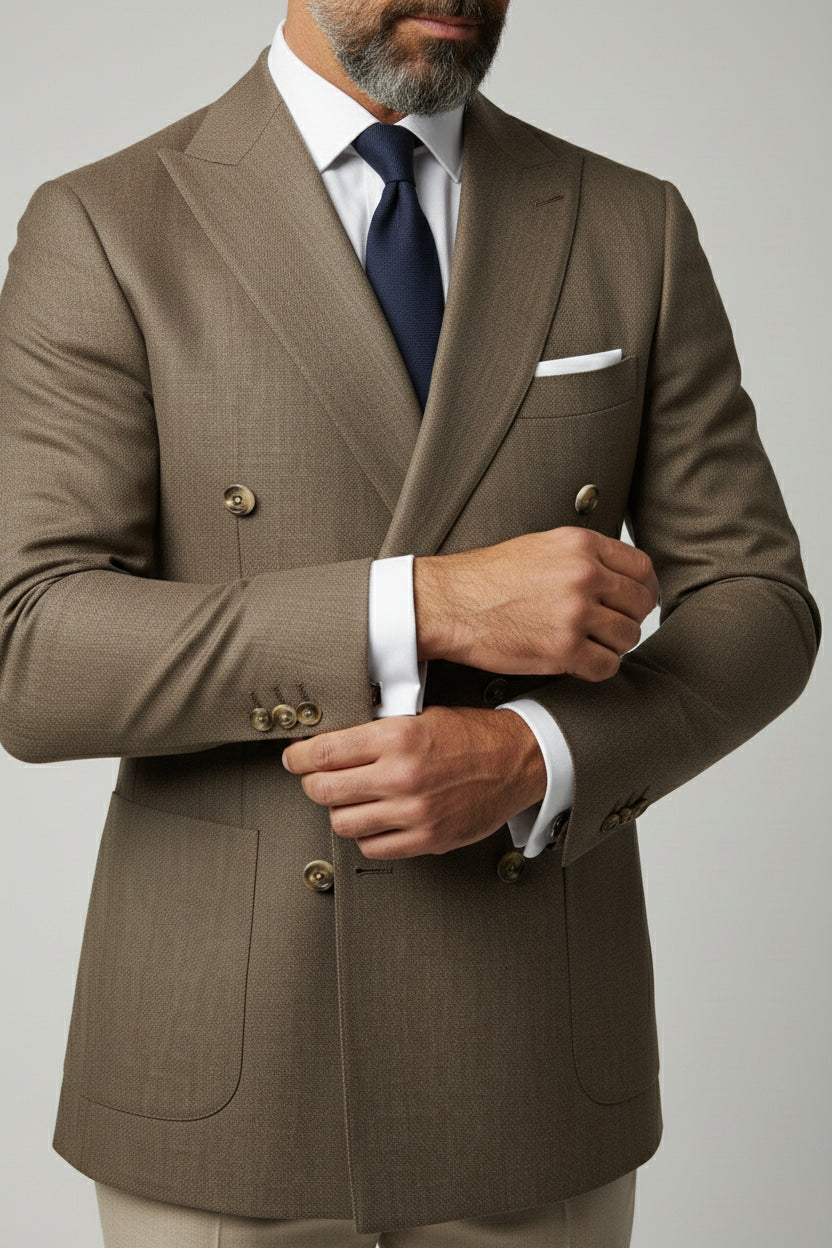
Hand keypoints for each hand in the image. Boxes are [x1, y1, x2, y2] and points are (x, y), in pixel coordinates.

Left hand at [281, 705, 546, 858]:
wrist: (518, 762)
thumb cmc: (472, 735)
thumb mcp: (420, 715)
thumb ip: (376, 732)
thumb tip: (329, 743)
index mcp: (398, 736)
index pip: (325, 752)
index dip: (299, 757)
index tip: (293, 758)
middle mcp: (402, 775)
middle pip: (325, 790)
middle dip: (311, 784)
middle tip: (313, 780)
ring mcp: (414, 812)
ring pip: (343, 822)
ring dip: (338, 811)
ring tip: (347, 800)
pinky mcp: (427, 839)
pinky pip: (373, 847)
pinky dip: (365, 835)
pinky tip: (372, 819)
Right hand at [413, 526, 658, 680]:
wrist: (449, 603)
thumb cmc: (486, 578)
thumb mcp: (541, 547)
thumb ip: (583, 557)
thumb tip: (618, 578)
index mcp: (580, 546)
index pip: (642, 568)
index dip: (644, 589)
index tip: (637, 602)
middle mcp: (583, 575)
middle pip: (639, 604)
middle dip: (630, 619)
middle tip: (612, 628)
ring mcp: (575, 613)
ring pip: (627, 637)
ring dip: (614, 646)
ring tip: (591, 645)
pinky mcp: (563, 649)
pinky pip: (606, 666)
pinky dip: (598, 668)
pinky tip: (580, 662)